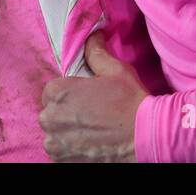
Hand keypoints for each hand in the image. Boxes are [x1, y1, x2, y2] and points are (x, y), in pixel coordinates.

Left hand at [39, 33, 148, 161]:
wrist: (145, 136)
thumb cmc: (130, 101)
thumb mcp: (116, 70)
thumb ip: (96, 52)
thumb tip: (93, 34)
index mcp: (59, 92)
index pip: (52, 90)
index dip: (70, 93)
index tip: (86, 97)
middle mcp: (50, 118)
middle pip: (51, 112)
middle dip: (66, 112)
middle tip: (91, 113)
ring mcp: (54, 142)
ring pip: (54, 133)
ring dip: (67, 131)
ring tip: (92, 130)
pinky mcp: (61, 161)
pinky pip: (59, 151)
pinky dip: (70, 148)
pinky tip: (90, 142)